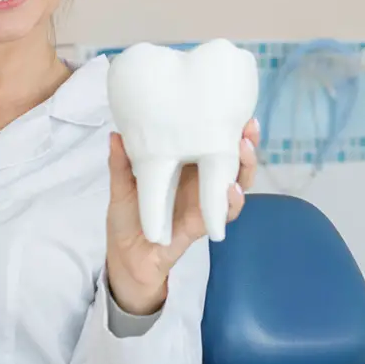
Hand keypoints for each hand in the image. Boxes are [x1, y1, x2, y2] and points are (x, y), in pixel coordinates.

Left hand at [104, 118, 260, 314]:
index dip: (225, 125)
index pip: (210, 141)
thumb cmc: (128, 217)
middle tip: (249, 125)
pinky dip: (232, 201)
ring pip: (236, 182)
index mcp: (184, 166)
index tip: (232, 106)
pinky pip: (224, 213)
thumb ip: (121, 164)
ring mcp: (205, 202)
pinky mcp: (203, 224)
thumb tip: (115, 134)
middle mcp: (200, 181)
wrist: (127, 257)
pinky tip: (232, 189)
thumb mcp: (121, 187)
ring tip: (244, 148)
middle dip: (246, 141)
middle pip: (232, 158)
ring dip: (245, 166)